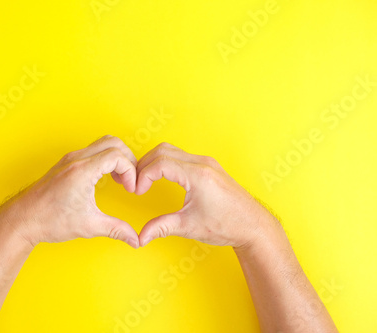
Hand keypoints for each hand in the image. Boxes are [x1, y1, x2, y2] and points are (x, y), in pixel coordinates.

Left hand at [0, 135, 139, 248]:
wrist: (23, 219)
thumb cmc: (49, 221)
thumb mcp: (88, 226)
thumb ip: (116, 230)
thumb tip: (135, 239)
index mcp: (82, 171)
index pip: (117, 156)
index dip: (131, 171)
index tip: (130, 189)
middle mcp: (76, 159)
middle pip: (113, 142)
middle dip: (128, 159)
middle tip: (129, 180)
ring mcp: (70, 159)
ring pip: (102, 143)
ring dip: (116, 157)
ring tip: (119, 179)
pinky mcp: (66, 163)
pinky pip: (92, 150)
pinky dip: (104, 159)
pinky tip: (105, 178)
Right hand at [136, 143, 277, 247]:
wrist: (254, 226)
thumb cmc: (226, 225)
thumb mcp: (189, 227)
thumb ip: (161, 227)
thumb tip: (140, 237)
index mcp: (197, 175)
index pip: (160, 163)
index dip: (142, 176)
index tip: (137, 191)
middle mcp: (202, 163)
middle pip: (162, 151)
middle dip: (144, 165)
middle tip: (137, 184)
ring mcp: (206, 163)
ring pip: (171, 150)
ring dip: (154, 162)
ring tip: (145, 181)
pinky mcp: (208, 166)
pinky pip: (181, 156)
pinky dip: (166, 163)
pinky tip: (161, 178)